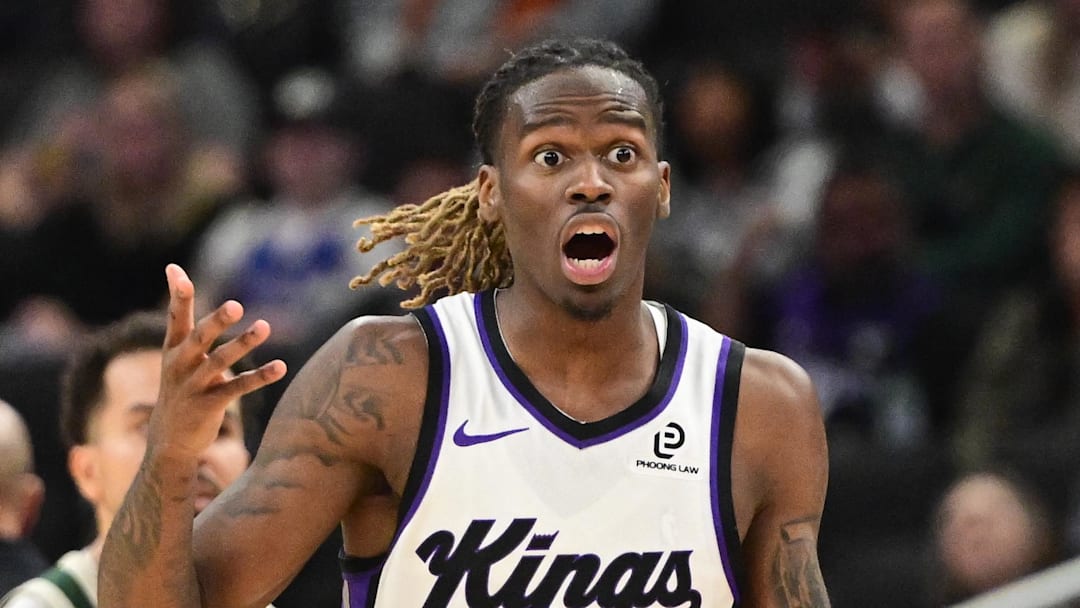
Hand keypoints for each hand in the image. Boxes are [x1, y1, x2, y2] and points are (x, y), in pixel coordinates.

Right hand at [151, 264, 286, 458]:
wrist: (169, 441)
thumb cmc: (179, 388)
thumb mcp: (176, 354)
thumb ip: (182, 319)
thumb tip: (175, 272)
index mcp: (173, 350)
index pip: (175, 318)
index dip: (178, 296)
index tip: (177, 272)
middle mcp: (180, 366)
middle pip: (199, 338)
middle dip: (216, 322)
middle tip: (236, 305)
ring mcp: (194, 386)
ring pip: (221, 361)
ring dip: (244, 343)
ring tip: (265, 326)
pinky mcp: (210, 405)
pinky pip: (238, 388)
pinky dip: (260, 377)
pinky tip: (281, 367)